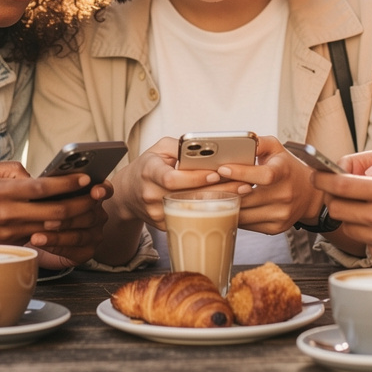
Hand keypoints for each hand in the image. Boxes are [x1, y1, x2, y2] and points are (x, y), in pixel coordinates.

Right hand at [0, 161, 103, 250]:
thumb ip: (11, 169)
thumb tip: (36, 176)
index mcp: (1, 193)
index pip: (42, 188)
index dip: (67, 184)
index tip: (86, 178)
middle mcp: (7, 215)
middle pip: (55, 213)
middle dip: (81, 204)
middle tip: (98, 194)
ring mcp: (10, 234)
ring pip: (52, 228)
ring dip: (75, 219)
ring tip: (92, 207)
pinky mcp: (10, 246)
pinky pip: (40, 238)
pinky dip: (58, 231)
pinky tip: (72, 223)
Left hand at [29, 181, 112, 266]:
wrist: (38, 237)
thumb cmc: (43, 211)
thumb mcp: (43, 194)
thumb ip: (43, 185)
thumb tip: (26, 178)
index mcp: (91, 196)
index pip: (105, 190)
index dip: (102, 190)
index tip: (95, 192)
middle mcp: (97, 215)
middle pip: (88, 214)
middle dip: (66, 216)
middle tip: (47, 218)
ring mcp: (94, 235)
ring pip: (78, 235)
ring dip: (56, 236)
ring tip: (36, 236)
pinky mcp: (86, 252)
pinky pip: (73, 251)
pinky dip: (55, 247)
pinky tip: (41, 243)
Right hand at [109, 137, 233, 230]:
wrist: (128, 193)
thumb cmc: (148, 166)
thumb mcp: (159, 149)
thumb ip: (181, 146)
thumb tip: (208, 148)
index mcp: (149, 172)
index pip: (171, 178)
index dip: (195, 178)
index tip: (216, 173)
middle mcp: (151, 195)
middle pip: (188, 196)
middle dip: (219, 189)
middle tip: (243, 183)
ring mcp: (158, 214)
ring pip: (194, 210)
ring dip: (220, 201)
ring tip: (242, 191)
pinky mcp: (165, 225)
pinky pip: (192, 218)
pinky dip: (212, 210)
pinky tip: (229, 203)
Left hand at [216, 136, 322, 234]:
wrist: (309, 195)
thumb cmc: (287, 168)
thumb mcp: (276, 149)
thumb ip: (259, 142)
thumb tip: (240, 140)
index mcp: (284, 172)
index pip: (264, 175)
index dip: (242, 173)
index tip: (222, 168)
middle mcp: (284, 195)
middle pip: (248, 197)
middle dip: (223, 191)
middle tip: (205, 184)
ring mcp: (280, 214)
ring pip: (243, 213)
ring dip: (224, 205)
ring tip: (210, 196)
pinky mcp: (274, 228)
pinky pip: (247, 224)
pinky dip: (233, 215)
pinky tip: (225, 207)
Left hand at [312, 147, 371, 270]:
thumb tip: (360, 166)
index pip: (340, 185)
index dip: (322, 178)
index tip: (316, 174)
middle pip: (336, 208)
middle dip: (335, 197)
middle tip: (344, 191)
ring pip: (348, 228)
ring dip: (354, 217)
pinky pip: (365, 245)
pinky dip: (371, 235)